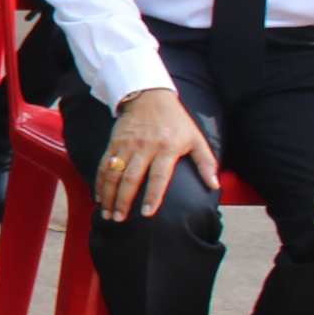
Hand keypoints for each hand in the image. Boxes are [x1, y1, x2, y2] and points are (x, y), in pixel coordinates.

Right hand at [95, 85, 218, 219]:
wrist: (149, 95)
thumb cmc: (176, 120)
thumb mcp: (196, 138)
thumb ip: (206, 163)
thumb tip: (214, 186)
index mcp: (167, 148)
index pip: (158, 176)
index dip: (153, 195)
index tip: (147, 213)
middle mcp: (144, 147)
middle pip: (130, 178)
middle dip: (123, 201)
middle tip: (119, 219)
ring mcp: (127, 144)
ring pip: (113, 173)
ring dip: (109, 195)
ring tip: (107, 213)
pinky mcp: (114, 142)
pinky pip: (104, 164)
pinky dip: (100, 181)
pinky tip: (99, 196)